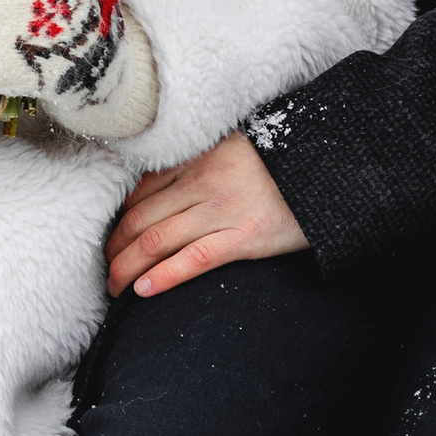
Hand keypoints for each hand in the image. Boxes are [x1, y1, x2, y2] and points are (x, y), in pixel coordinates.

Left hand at [107, 130, 309, 296]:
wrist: (332, 166)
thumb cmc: (285, 159)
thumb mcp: (237, 146)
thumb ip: (202, 161)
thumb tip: (163, 186)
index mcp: (199, 156)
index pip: (142, 190)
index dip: (119, 217)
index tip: (111, 235)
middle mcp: (204, 180)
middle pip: (141, 218)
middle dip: (115, 247)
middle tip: (103, 267)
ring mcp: (223, 209)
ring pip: (157, 241)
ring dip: (127, 266)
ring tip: (113, 286)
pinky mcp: (246, 237)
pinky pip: (194, 259)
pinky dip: (164, 276)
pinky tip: (142, 290)